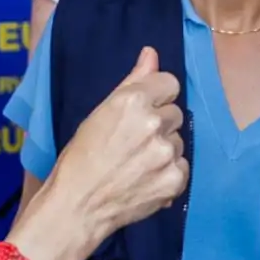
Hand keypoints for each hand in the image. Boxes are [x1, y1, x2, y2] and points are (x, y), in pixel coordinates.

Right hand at [41, 46, 187, 248]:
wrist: (77, 206)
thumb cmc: (80, 158)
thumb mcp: (100, 112)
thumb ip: (132, 81)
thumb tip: (152, 53)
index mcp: (133, 101)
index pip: (170, 83)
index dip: (156, 97)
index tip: (142, 112)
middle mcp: (154, 123)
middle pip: (175, 113)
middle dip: (158, 125)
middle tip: (132, 143)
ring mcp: (166, 153)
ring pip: (179, 141)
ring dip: (163, 150)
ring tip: (136, 164)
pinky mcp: (174, 179)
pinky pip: (182, 167)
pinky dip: (167, 173)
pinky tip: (145, 180)